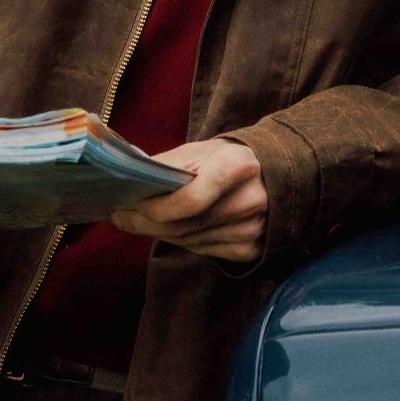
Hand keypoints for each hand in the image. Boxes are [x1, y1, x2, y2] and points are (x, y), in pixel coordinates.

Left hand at [112, 137, 267, 263]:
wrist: (278, 174)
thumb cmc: (231, 159)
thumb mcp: (202, 150)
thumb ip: (169, 164)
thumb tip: (130, 182)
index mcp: (237, 167)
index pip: (190, 199)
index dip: (156, 208)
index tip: (129, 205)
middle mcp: (248, 202)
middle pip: (184, 225)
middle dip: (145, 224)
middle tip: (120, 218)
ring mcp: (252, 230)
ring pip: (189, 241)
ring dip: (160, 233)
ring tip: (141, 221)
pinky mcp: (250, 250)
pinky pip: (202, 250)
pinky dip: (182, 241)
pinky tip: (173, 229)